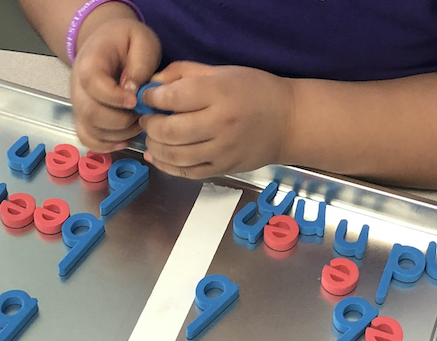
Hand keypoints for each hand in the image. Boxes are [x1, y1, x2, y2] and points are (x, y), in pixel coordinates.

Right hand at [70, 17, 160, 151]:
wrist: (106, 42)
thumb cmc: (126, 41)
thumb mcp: (141, 41)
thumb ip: (140, 63)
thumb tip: (133, 92)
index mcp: (89, 62)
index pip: (93, 83)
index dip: (114, 97)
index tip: (135, 100)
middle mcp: (77, 86)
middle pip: (89, 112)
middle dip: (120, 120)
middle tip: (141, 115)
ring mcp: (78, 104)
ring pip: (89, 130)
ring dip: (118, 134)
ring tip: (138, 124)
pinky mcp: (84, 117)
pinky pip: (87, 139)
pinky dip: (105, 146)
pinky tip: (124, 140)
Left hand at [138, 62, 295, 178]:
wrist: (289, 121)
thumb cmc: (256, 91)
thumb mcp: (223, 71)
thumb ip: (185, 73)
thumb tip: (152, 84)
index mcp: (220, 94)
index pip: (173, 98)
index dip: (152, 98)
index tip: (148, 97)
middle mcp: (220, 124)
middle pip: (170, 130)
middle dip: (150, 125)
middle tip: (147, 119)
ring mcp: (222, 150)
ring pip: (175, 155)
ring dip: (155, 146)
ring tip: (152, 137)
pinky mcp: (224, 169)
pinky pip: (188, 173)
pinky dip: (167, 166)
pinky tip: (157, 156)